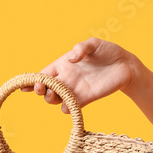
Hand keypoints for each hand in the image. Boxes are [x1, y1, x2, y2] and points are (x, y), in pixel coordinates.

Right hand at [19, 37, 134, 113]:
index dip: (32, 79)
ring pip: (55, 100)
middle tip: (43, 88)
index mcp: (63, 64)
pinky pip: (70, 108)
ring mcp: (75, 90)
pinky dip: (66, 108)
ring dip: (51, 99)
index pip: (43, 74)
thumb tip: (70, 58)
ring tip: (56, 94)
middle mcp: (66, 78)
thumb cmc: (108, 51)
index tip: (26, 85)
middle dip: (40, 90)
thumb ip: (81, 48)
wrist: (126, 65)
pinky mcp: (85, 99)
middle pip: (45, 89)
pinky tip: (68, 105)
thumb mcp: (94, 44)